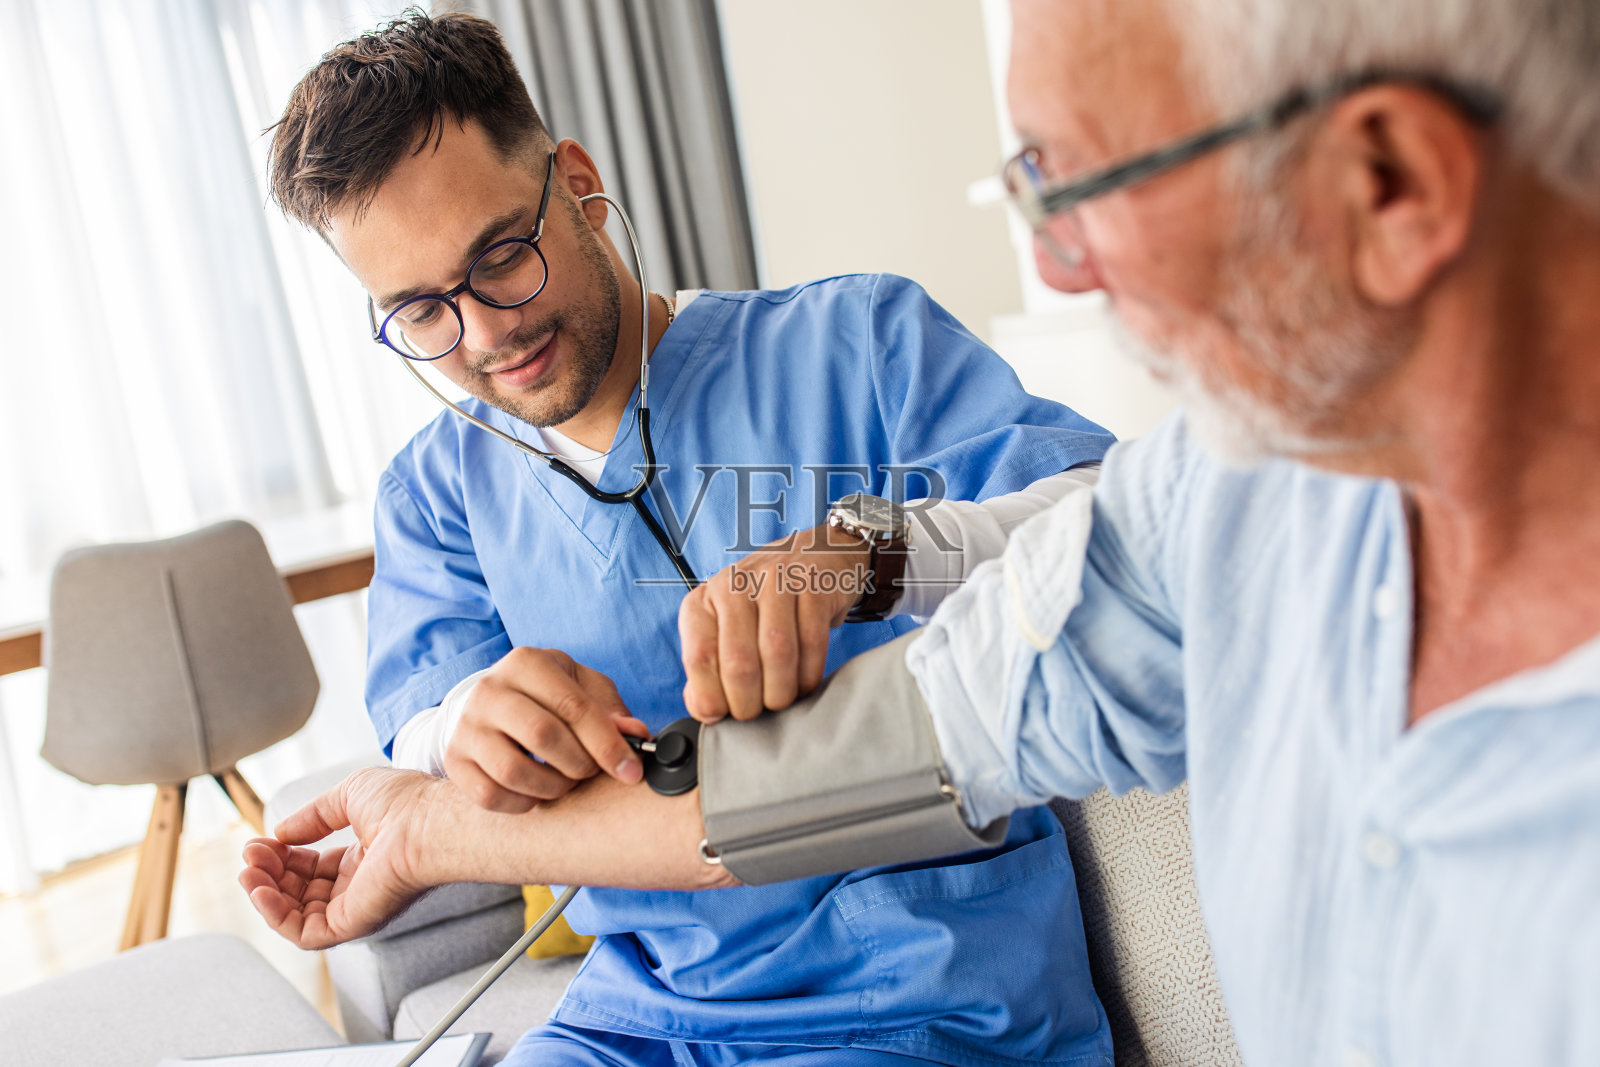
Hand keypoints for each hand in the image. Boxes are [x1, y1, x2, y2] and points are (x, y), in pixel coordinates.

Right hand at [238, 767, 440, 949]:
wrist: (428, 820)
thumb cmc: (405, 802)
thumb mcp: (349, 796)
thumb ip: (314, 816)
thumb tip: (281, 832)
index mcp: (365, 859)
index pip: (312, 867)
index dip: (283, 855)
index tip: (260, 841)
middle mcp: (361, 887)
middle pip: (300, 892)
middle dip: (269, 873)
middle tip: (251, 854)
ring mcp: (357, 907)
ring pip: (297, 915)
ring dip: (265, 894)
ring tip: (249, 870)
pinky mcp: (353, 924)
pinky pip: (304, 934)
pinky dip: (275, 916)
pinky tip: (260, 890)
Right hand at [446, 648, 649, 811]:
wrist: (492, 704)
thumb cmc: (548, 695)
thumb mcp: (582, 688)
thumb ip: (611, 710)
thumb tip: (636, 735)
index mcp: (526, 663)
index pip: (573, 706)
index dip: (607, 744)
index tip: (631, 771)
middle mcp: (490, 690)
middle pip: (543, 736)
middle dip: (579, 764)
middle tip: (591, 772)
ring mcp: (467, 726)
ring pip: (513, 770)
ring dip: (552, 787)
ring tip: (566, 782)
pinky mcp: (454, 761)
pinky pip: (490, 795)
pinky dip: (523, 802)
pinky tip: (537, 792)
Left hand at [679, 522, 869, 721]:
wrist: (812, 557)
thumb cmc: (762, 605)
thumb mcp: (725, 629)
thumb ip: (710, 667)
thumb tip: (705, 709)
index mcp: (704, 601)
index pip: (699, 657)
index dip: (711, 698)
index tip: (722, 716)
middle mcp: (734, 586)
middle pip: (738, 661)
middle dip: (748, 702)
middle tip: (756, 713)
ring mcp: (776, 582)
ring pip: (777, 653)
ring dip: (780, 691)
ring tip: (781, 701)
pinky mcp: (812, 587)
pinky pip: (811, 642)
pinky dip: (809, 673)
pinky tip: (805, 682)